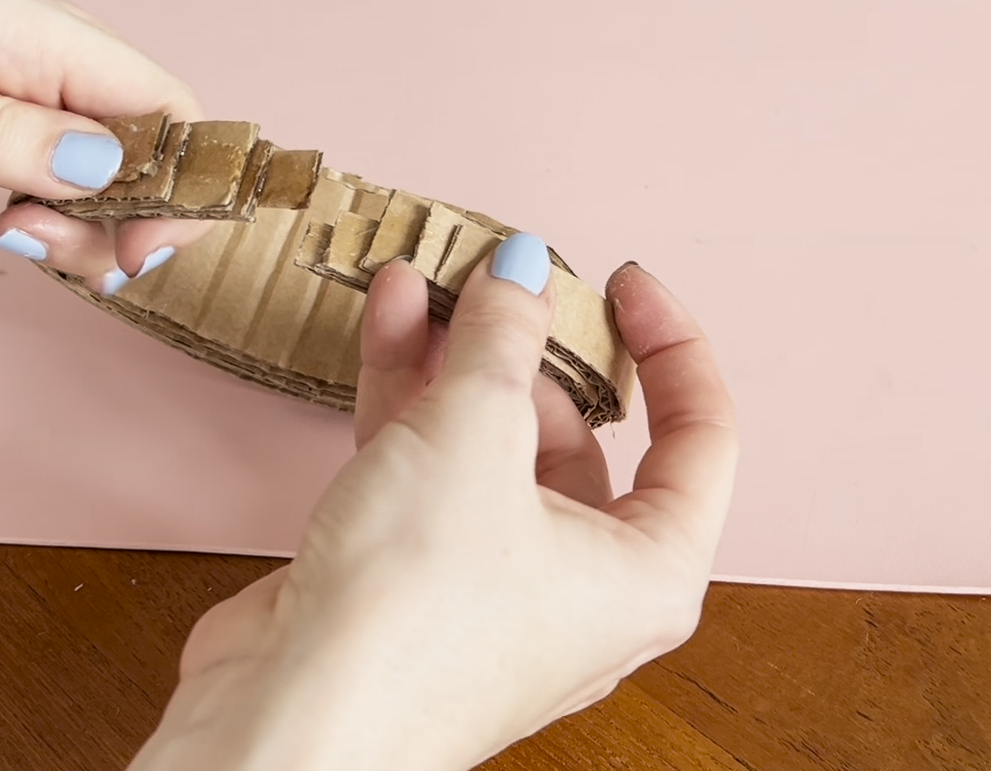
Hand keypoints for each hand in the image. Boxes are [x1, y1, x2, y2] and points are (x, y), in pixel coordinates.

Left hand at [0, 0, 207, 285]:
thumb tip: (99, 164)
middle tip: (63, 264)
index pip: (160, 101)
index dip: (176, 183)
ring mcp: (4, 68)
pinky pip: (52, 152)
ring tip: (22, 243)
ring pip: (103, 151)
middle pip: (145, 135)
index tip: (132, 251)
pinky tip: (12, 225)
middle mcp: (30, 39)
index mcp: (21, 23)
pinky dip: (52, 203)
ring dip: (91, 216)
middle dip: (132, 213)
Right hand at [132, 245, 739, 770]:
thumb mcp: (476, 433)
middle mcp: (581, 586)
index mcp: (648, 571)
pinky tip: (391, 319)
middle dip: (532, 345)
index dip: (669, 345)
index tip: (624, 282)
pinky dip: (412, 396)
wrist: (291, 716)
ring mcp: (492, 584)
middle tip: (499, 277)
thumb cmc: (414, 617)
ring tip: (430, 278)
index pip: (699, 437)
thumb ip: (503, 338)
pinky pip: (429, 468)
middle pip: (579, 434)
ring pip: (492, 445)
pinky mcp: (413, 577)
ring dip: (459, 358)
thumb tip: (519, 273)